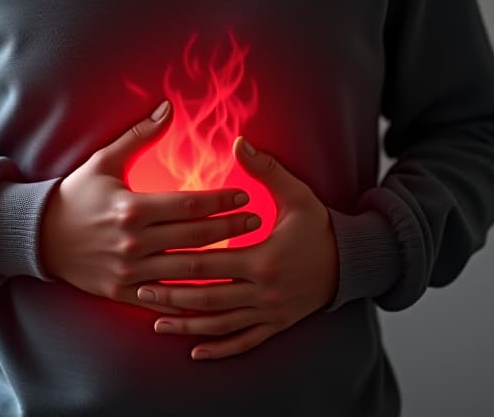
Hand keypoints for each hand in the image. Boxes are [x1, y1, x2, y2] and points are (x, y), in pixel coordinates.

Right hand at [39, 101, 261, 313]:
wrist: (39, 237)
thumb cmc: (76, 195)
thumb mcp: (104, 161)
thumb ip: (140, 136)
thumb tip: (168, 107)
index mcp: (131, 208)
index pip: (188, 205)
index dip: (221, 200)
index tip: (245, 195)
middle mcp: (132, 242)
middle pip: (194, 237)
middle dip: (230, 228)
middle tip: (256, 220)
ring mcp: (128, 271)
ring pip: (185, 271)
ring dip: (220, 263)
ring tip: (246, 252)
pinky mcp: (123, 292)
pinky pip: (163, 298)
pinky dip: (190, 297)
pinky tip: (215, 291)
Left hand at [136, 136, 338, 359]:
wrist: (353, 262)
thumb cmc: (320, 226)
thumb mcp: (297, 194)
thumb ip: (266, 170)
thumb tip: (240, 142)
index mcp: (264, 258)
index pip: (211, 262)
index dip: (177, 261)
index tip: (150, 258)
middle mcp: (264, 291)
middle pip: (208, 297)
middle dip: (172, 296)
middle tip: (140, 290)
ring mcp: (270, 312)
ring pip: (221, 324)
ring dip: (187, 325)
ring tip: (156, 321)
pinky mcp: (277, 325)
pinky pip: (244, 342)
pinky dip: (219, 349)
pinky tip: (195, 351)